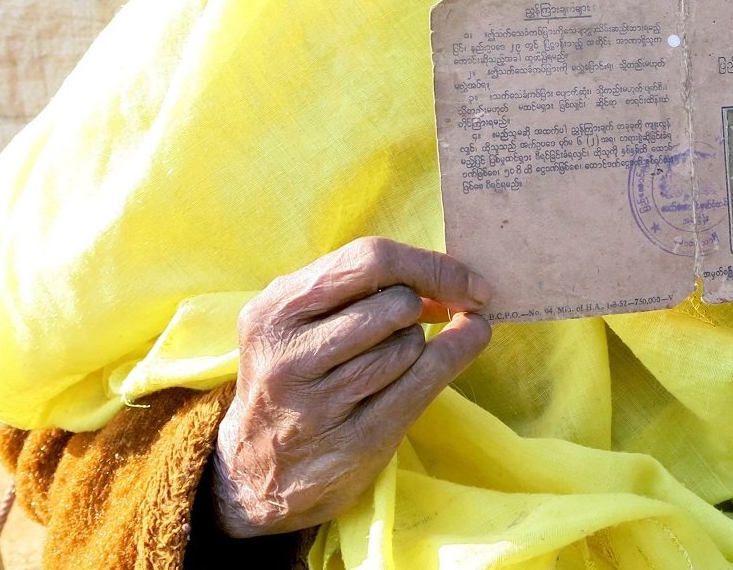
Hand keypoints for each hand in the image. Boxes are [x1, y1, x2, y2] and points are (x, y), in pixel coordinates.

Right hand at [212, 237, 492, 536]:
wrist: (260, 472)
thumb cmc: (295, 378)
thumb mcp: (298, 324)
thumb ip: (355, 290)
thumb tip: (448, 277)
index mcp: (274, 310)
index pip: (369, 260)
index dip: (428, 265)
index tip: (465, 277)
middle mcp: (289, 355)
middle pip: (396, 303)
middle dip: (422, 305)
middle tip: (424, 314)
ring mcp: (321, 401)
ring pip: (409, 344)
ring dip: (416, 343)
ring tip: (386, 359)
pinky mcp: (357, 438)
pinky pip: (426, 381)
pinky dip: (457, 353)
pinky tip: (472, 339)